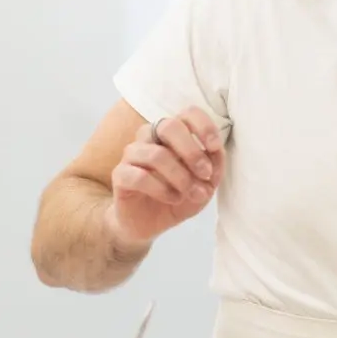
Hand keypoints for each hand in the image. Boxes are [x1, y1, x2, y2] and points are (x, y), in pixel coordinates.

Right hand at [109, 108, 225, 244]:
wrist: (148, 224)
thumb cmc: (177, 197)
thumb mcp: (205, 185)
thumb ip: (214, 166)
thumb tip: (216, 151)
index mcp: (173, 134)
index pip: (188, 113)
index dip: (204, 126)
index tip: (214, 148)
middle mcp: (150, 138)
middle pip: (168, 126)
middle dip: (192, 152)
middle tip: (205, 174)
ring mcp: (132, 154)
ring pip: (156, 154)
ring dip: (180, 176)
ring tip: (191, 193)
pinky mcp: (120, 175)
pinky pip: (140, 176)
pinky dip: (162, 189)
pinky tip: (173, 198)